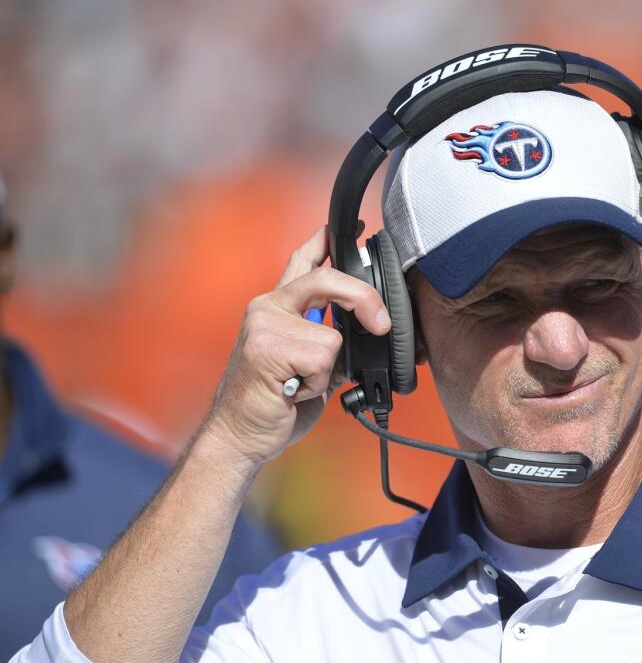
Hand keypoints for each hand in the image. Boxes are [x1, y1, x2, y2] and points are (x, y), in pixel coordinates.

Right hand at [200, 224, 390, 472]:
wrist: (240, 435)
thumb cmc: (275, 401)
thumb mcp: (307, 363)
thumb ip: (329, 339)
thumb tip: (366, 333)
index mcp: (277, 308)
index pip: (303, 261)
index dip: (327, 240)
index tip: (353, 227)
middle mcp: (267, 308)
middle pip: (325, 279)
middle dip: (363, 299)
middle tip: (381, 323)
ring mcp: (264, 326)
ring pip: (332, 335)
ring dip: (329, 370)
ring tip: (303, 383)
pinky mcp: (267, 348)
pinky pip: (324, 359)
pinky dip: (320, 383)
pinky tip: (296, 391)